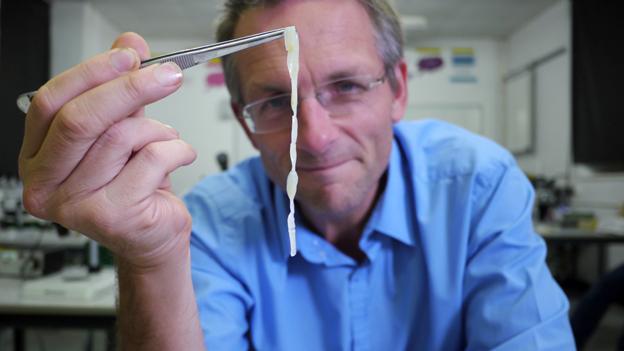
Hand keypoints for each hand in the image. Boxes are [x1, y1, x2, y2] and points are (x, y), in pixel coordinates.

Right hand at [19, 32, 196, 268]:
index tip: (129, 56)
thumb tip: (128, 44)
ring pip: (119, 138)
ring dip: (157, 129)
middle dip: (130, 88)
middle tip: (166, 74)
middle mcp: (45, 184)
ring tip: (168, 137)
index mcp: (38, 156)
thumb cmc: (133, 184)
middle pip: (80, 119)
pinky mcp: (111, 217)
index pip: (51, 103)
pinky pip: (151, 160)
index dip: (91, 73)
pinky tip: (180, 155)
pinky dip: (177, 149)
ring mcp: (74, 205)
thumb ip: (120, 88)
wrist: (152, 234)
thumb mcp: (122, 128)